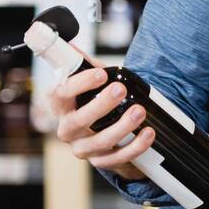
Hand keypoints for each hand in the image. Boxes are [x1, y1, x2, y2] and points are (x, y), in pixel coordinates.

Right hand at [50, 53, 154, 177]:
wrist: (103, 131)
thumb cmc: (93, 100)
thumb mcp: (88, 81)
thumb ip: (82, 64)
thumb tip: (72, 47)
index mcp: (61, 106)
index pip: (61, 95)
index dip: (80, 84)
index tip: (101, 74)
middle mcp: (67, 129)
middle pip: (80, 120)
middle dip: (102, 105)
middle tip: (121, 89)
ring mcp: (83, 148)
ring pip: (100, 141)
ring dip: (122, 126)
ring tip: (140, 111)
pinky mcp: (100, 161)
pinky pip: (117, 158)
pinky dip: (135, 147)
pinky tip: (148, 133)